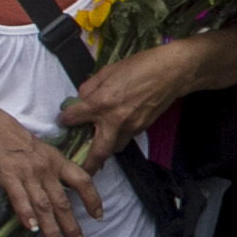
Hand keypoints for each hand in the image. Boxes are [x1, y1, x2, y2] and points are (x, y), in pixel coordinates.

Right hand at [0, 98, 101, 236]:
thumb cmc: (14, 139)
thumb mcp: (42, 150)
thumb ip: (52, 169)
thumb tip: (63, 188)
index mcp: (57, 160)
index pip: (82, 181)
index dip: (93, 199)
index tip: (99, 216)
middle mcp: (46, 169)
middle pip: (63, 201)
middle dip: (71, 225)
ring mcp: (27, 174)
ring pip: (43, 205)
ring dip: (51, 228)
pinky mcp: (7, 177)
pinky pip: (19, 198)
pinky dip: (26, 214)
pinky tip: (32, 229)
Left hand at [58, 42, 201, 171]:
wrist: (173, 72)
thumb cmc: (140, 66)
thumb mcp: (108, 70)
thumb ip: (91, 87)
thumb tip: (81, 99)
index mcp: (102, 102)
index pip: (73, 118)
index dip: (65, 119)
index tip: (64, 120)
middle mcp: (114, 120)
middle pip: (98, 152)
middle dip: (88, 164)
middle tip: (79, 171)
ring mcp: (131, 127)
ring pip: (114, 148)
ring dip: (105, 149)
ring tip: (98, 143)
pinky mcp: (143, 128)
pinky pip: (126, 138)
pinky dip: (119, 137)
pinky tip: (118, 127)